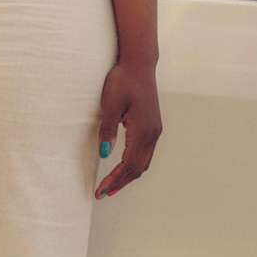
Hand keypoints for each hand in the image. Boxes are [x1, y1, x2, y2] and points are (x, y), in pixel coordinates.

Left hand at [94, 57, 161, 199]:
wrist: (139, 63)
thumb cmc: (123, 80)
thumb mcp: (110, 104)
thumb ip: (107, 130)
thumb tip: (105, 154)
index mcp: (142, 130)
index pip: (128, 165)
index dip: (115, 180)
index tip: (101, 191)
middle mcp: (152, 133)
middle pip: (138, 168)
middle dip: (121, 183)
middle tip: (103, 193)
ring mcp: (155, 130)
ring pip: (144, 162)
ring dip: (129, 176)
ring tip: (113, 185)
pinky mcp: (153, 125)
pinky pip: (146, 153)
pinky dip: (135, 165)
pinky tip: (124, 166)